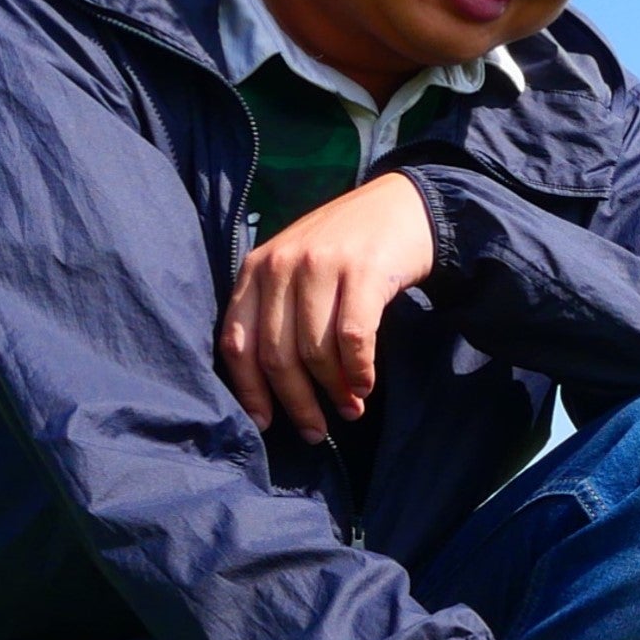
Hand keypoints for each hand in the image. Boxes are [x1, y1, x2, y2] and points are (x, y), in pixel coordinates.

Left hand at [219, 177, 437, 438]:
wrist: (401, 207)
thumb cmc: (346, 247)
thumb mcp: (296, 268)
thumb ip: (275, 309)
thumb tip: (270, 385)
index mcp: (257, 269)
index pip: (238, 341)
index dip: (249, 390)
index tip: (265, 424)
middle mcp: (283, 265)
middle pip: (277, 355)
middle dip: (297, 403)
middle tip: (314, 432)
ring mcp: (322, 266)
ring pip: (315, 352)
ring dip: (334, 392)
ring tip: (349, 410)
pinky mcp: (363, 271)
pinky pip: (352, 339)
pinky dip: (359, 371)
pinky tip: (365, 386)